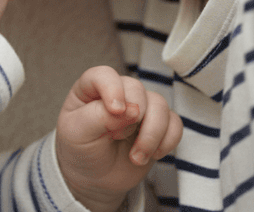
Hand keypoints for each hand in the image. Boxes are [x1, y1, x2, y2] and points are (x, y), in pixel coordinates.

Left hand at [56, 66, 182, 211]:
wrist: (94, 178)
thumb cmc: (81, 150)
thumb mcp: (78, 133)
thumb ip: (99, 117)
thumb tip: (131, 109)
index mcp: (91, 89)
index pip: (105, 74)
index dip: (113, 89)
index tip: (116, 111)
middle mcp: (118, 92)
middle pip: (137, 89)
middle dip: (132, 117)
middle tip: (116, 137)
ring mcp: (140, 107)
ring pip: (160, 104)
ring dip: (152, 134)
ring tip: (136, 157)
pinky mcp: (157, 125)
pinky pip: (175, 123)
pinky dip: (167, 141)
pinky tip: (152, 155)